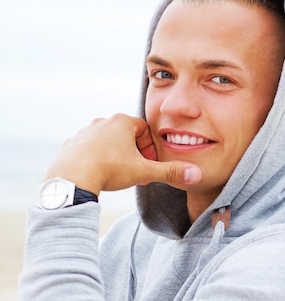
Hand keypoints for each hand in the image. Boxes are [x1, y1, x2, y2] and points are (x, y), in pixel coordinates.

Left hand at [43, 114, 201, 194]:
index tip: (148, 166)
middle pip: (126, 136)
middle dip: (133, 154)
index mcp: (122, 122)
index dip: (150, 149)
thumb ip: (170, 172)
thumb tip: (195, 174)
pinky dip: (96, 160)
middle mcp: (103, 122)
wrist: (72, 178)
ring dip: (115, 156)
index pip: (144, 130)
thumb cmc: (109, 170)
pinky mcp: (72, 144)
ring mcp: (85, 132)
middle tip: (135, 173)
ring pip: (107, 142)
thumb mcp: (144, 172)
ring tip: (116, 175)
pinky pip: (89, 150)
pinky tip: (98, 175)